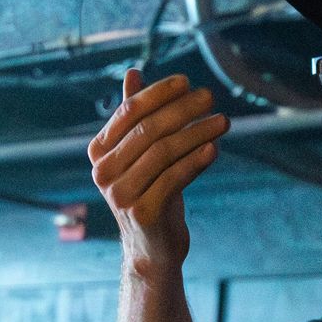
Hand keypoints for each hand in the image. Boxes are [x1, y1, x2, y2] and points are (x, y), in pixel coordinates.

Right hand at [88, 67, 227, 273]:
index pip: (129, 111)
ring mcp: (121, 194)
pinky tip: (214, 148)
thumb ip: (134, 117)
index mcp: (98, 152)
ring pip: (164, 152)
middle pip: (149, 130)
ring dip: (197, 132)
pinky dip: (196, 160)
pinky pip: (175, 178)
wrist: (153, 248)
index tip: (187, 82)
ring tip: (223, 121)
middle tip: (210, 97)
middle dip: (183, 109)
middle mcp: (103, 172)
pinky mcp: (144, 212)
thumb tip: (132, 73)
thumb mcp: (140, 154)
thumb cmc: (150, 192)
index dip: (159, 94)